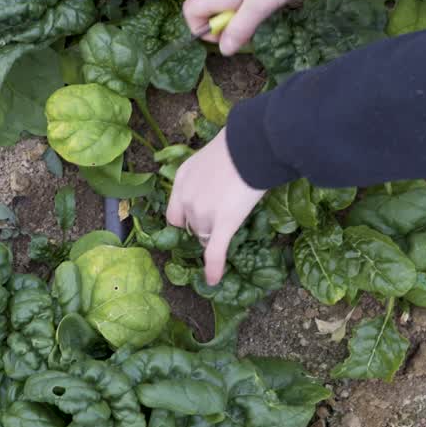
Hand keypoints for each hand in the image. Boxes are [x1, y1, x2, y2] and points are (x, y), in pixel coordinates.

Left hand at [166, 129, 265, 284]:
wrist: (250, 146)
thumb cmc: (236, 146)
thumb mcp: (210, 158)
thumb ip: (206, 177)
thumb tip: (219, 185)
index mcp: (181, 181)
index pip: (176, 214)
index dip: (187, 221)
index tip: (199, 221)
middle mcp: (186, 199)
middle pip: (193, 227)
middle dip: (206, 227)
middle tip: (225, 215)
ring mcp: (203, 214)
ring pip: (206, 237)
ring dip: (217, 235)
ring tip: (234, 219)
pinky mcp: (222, 225)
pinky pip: (215, 252)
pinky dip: (213, 268)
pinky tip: (213, 280)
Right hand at [183, 0, 333, 55]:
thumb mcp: (259, 7)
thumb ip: (239, 29)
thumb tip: (223, 50)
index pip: (190, 11)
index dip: (201, 29)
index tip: (227, 36)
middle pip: (211, 9)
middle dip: (228, 25)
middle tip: (254, 26)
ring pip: (229, 1)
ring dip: (243, 14)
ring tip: (268, 10)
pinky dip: (253, 2)